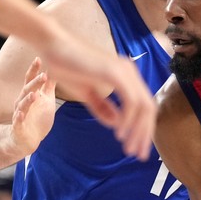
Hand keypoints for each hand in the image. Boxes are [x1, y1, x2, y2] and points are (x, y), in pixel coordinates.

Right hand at [10, 58, 57, 153]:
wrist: (28, 139)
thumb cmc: (37, 117)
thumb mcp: (46, 100)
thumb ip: (49, 86)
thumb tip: (55, 70)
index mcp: (30, 95)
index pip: (30, 80)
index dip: (34, 70)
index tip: (38, 59)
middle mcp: (23, 102)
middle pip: (27, 90)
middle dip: (35, 83)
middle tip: (44, 75)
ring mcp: (20, 114)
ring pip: (22, 105)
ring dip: (28, 99)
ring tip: (34, 94)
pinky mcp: (19, 127)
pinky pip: (18, 121)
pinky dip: (19, 117)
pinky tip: (20, 114)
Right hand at [41, 47, 155, 161]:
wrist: (51, 45)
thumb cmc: (66, 66)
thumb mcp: (87, 93)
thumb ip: (103, 108)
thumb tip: (118, 125)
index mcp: (126, 76)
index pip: (144, 106)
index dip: (144, 128)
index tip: (137, 147)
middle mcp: (130, 72)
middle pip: (149, 108)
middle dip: (145, 134)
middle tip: (138, 154)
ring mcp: (125, 71)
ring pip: (143, 107)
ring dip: (138, 130)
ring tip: (128, 147)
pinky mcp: (115, 73)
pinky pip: (131, 101)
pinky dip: (128, 119)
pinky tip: (120, 133)